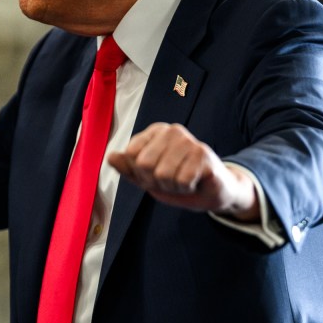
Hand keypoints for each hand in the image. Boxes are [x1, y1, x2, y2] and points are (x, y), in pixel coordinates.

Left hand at [107, 123, 259, 219]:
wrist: (212, 192)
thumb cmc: (178, 181)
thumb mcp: (148, 177)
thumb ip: (128, 168)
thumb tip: (110, 157)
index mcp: (155, 131)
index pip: (130, 155)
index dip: (140, 173)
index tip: (154, 174)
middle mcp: (172, 131)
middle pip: (144, 165)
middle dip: (156, 181)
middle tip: (171, 179)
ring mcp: (189, 141)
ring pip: (163, 175)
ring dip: (172, 186)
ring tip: (183, 180)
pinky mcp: (204, 154)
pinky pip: (182, 181)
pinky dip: (187, 188)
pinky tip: (195, 182)